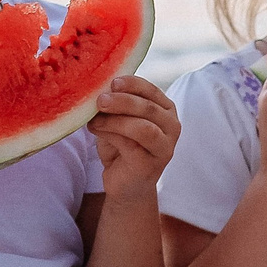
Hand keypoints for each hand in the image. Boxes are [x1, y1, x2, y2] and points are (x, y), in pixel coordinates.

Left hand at [89, 75, 178, 201]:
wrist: (125, 185)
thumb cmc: (122, 148)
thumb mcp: (120, 120)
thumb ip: (117, 104)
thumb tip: (98, 87)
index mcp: (166, 111)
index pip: (152, 91)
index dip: (132, 84)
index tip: (112, 82)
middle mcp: (172, 128)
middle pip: (148, 108)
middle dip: (122, 101)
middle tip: (100, 100)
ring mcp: (164, 148)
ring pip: (143, 127)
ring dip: (116, 120)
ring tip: (95, 118)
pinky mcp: (151, 165)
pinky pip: (130, 144)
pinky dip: (109, 134)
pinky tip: (95, 129)